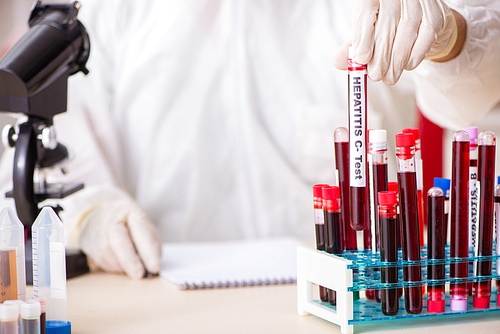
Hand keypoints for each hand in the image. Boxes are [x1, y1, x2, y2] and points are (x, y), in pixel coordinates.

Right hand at [74, 189, 161, 278]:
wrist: (101, 216)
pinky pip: (99, 259)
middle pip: (118, 238)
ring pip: (107, 251)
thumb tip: (153, 268)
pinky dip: (113, 267)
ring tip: (133, 271)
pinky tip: (121, 268)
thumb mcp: (145, 229)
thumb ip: (151, 245)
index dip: (148, 250)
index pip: (141, 229)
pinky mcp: (88, 242)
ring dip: (122, 266)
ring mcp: (97, 228)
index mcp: (130, 209)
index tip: (155, 267)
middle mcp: (111, 216)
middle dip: (130, 260)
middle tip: (139, 275)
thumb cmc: (129, 225)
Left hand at [333, 0, 462, 84]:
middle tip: (376, 76)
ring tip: (390, 77)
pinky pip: (426, 35)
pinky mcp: (435, 12)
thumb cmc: (385, 26)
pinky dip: (416, 54)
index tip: (362, 60)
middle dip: (380, 56)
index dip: (363, 38)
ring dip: (397, 60)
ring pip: (407, 31)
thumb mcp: (365, 33)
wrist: (418, 21)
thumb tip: (338, 61)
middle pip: (387, 25)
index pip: (367, 12)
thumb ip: (352, 47)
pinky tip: (407, 65)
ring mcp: (417, 1)